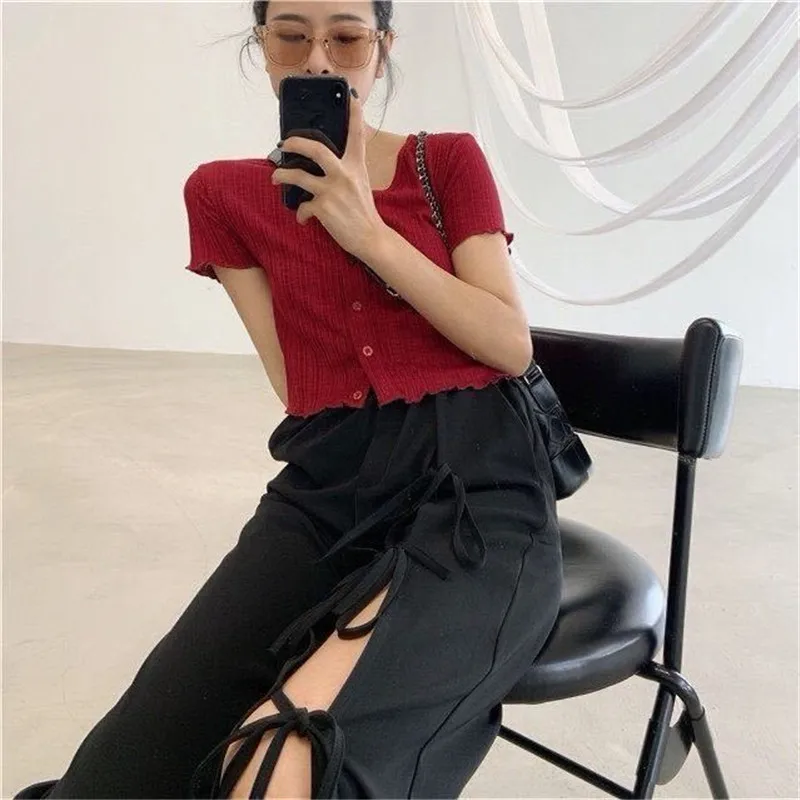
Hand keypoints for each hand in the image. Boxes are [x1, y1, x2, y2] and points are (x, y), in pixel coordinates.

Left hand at [270, 94, 386, 260]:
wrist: (371, 238)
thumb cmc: (364, 212)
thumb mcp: (360, 184)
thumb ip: (346, 171)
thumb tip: (324, 164)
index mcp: (356, 166)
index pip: (356, 135)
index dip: (354, 114)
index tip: (351, 96)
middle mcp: (344, 174)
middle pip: (315, 149)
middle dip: (295, 144)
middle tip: (284, 145)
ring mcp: (332, 190)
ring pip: (298, 176)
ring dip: (282, 176)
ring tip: (275, 178)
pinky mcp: (323, 208)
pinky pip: (303, 207)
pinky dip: (301, 214)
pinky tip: (304, 218)